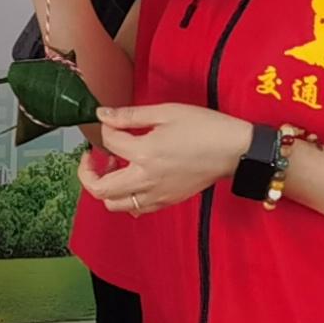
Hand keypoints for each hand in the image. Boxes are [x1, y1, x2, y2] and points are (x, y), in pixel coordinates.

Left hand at [80, 103, 252, 217]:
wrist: (236, 150)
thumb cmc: (205, 128)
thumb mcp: (166, 112)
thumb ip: (130, 115)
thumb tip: (103, 115)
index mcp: (145, 154)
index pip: (108, 143)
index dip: (104, 129)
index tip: (110, 122)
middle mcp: (146, 180)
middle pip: (100, 190)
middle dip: (87, 173)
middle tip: (93, 158)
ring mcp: (157, 195)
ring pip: (115, 205)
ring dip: (106, 189)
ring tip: (115, 169)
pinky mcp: (167, 201)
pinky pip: (136, 209)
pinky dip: (126, 199)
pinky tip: (133, 180)